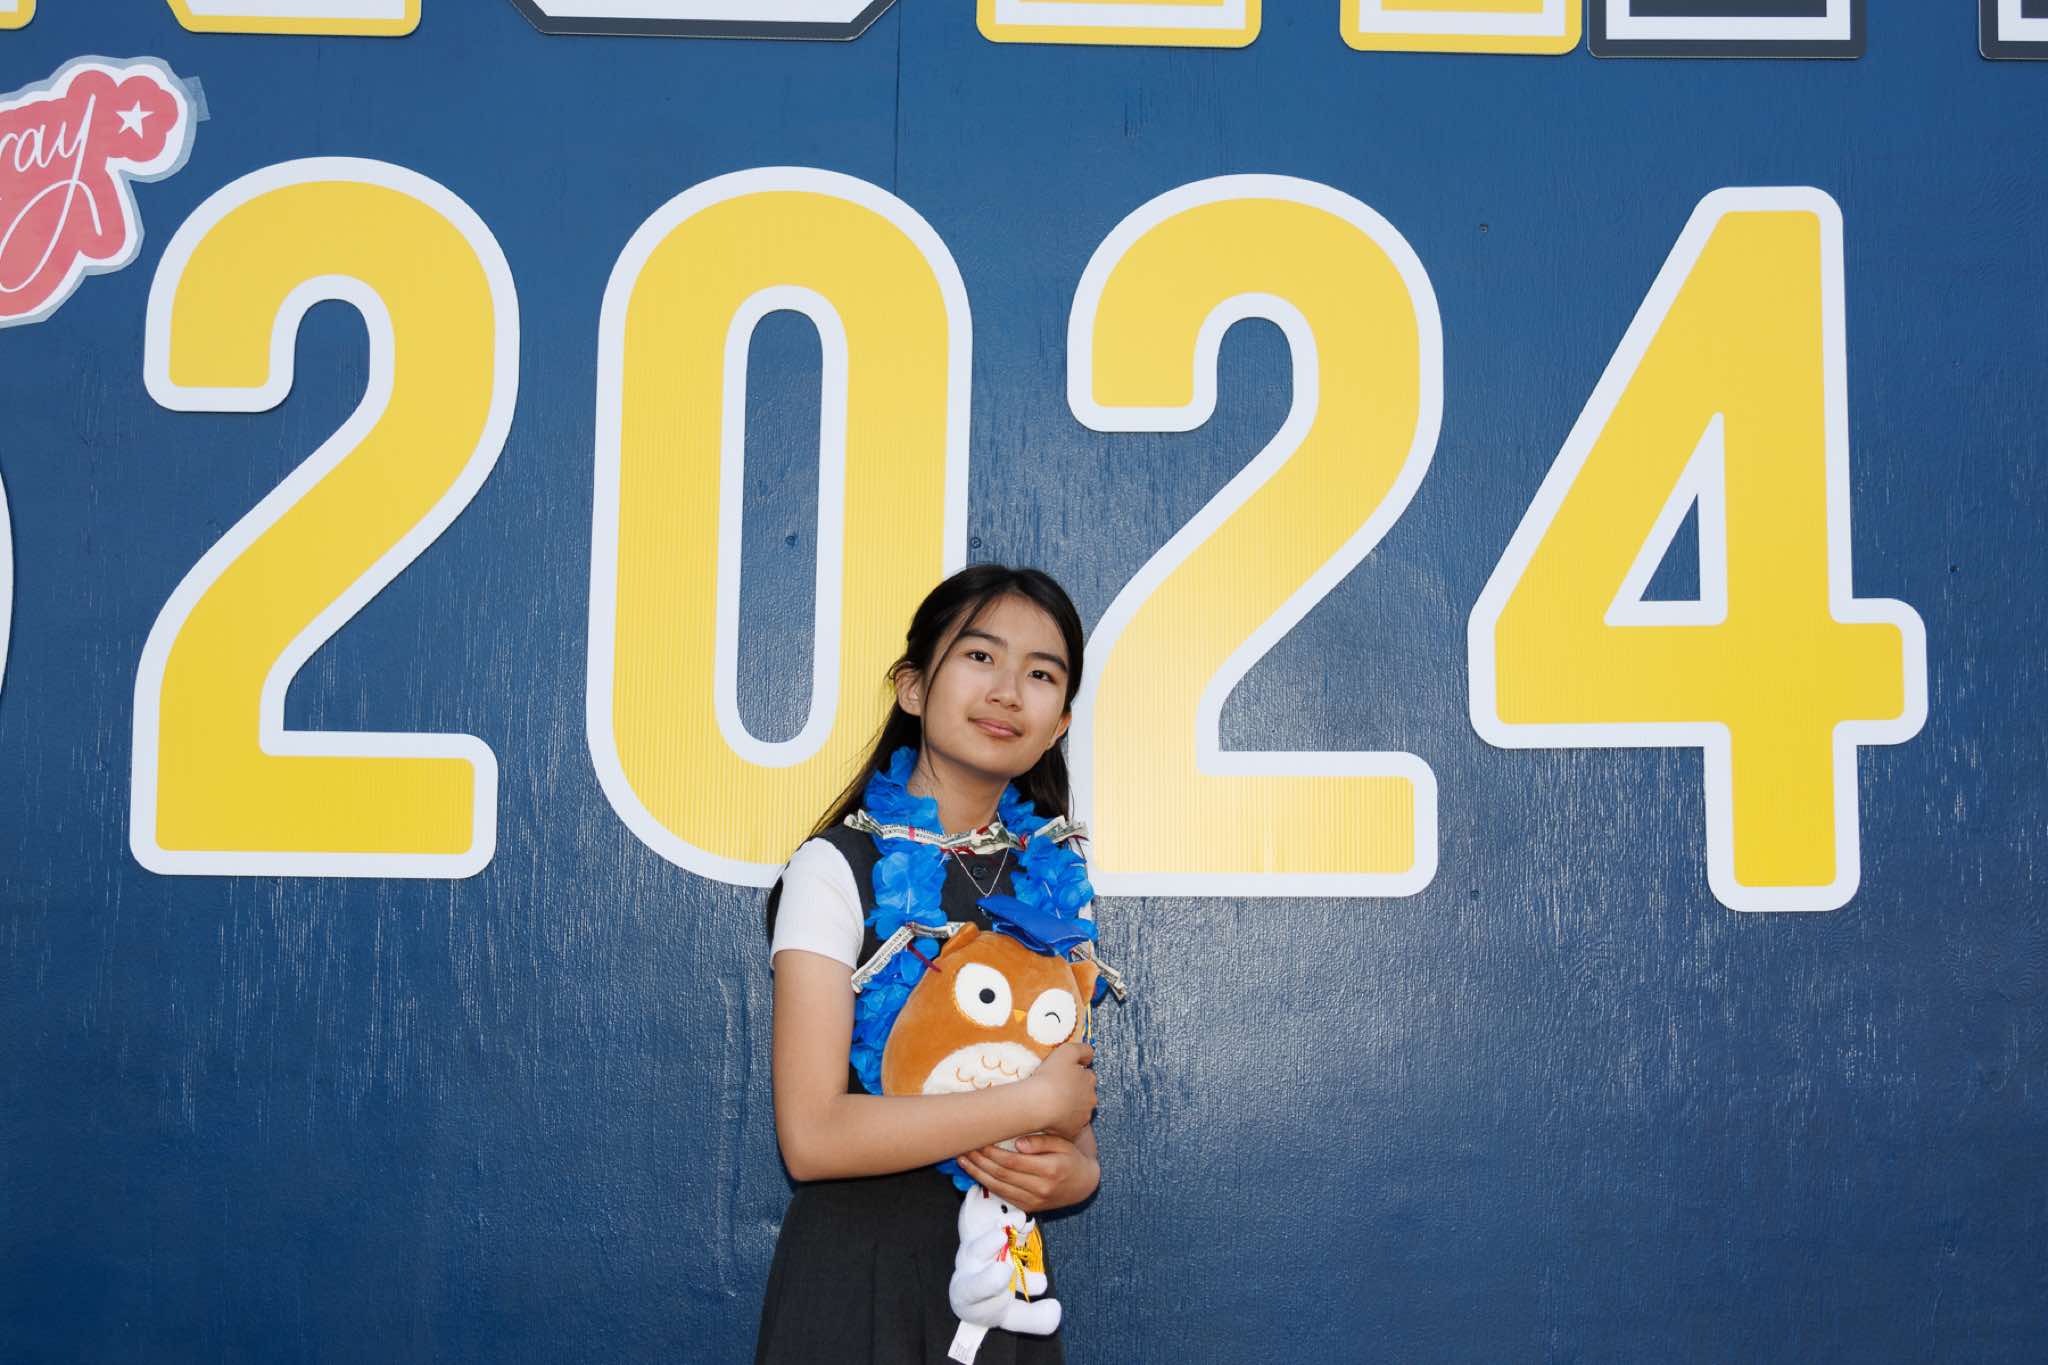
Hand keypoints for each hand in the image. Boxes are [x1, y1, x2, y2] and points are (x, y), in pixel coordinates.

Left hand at [956, 1133, 1099, 1214]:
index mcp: (1050, 1170)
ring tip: (963, 1159)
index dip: (992, 1152)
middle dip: (980, 1160)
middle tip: (965, 1146)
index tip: (979, 1139)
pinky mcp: (1028, 1207)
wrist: (1084, 1185)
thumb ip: (1041, 1141)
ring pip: (998, 1187)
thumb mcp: (1063, 1143)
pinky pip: (1003, 1195)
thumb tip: (1017, 1142)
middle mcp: (1041, 1188)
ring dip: (977, 1173)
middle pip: (1002, 1174)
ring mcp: (1033, 1200)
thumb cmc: (1072, 1158)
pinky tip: (975, 1173)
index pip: (1013, 1161)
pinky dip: (986, 1184)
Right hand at [1024, 1040, 1094, 1138]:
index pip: (1086, 1075)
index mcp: (1090, 1080)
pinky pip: (1068, 1125)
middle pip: (1084, 1093)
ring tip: (1051, 1103)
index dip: (1074, 1074)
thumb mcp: (1067, 1051)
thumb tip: (1089, 1055)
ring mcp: (1082, 1117)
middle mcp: (1091, 1099)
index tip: (1061, 1075)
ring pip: (1077, 1110)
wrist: (1038, 1104)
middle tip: (1055, 1089)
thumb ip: (1082, 1049)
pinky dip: (1062, 1121)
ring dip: (1068, 1106)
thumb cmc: (1051, 1076)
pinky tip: (1050, 1116)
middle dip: (1073, 1091)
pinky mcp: (1072, 1131)